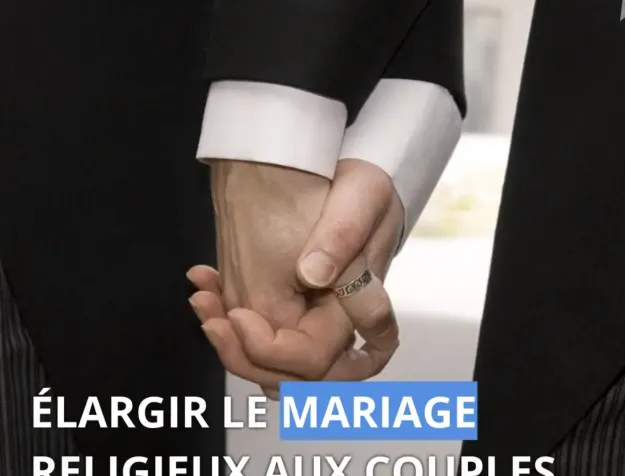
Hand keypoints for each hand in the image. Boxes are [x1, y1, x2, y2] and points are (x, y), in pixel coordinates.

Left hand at [189, 160, 403, 396]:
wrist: (349, 177)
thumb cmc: (361, 187)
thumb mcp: (360, 197)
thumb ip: (343, 238)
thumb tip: (312, 275)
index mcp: (354, 307)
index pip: (315, 359)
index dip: (272, 349)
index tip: (239, 315)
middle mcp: (334, 324)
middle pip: (290, 377)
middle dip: (243, 356)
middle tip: (210, 321)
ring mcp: (311, 319)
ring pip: (271, 363)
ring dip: (231, 340)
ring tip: (203, 299)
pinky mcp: (290, 306)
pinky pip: (260, 333)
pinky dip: (227, 315)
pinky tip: (205, 283)